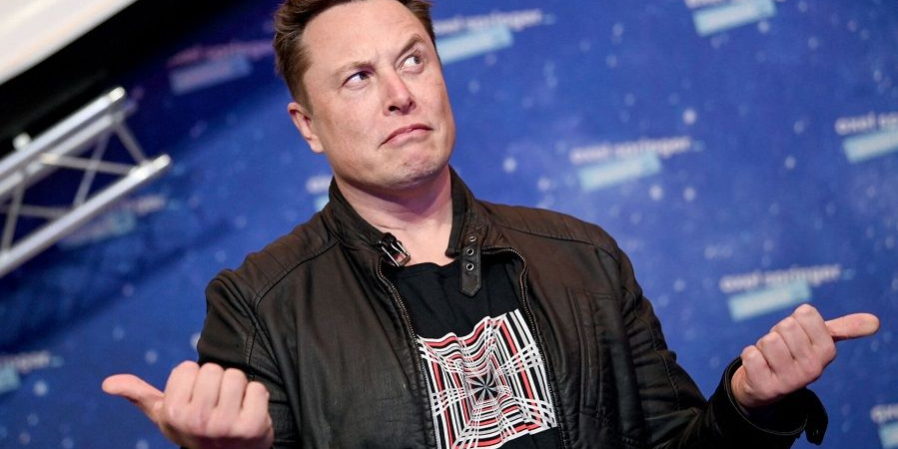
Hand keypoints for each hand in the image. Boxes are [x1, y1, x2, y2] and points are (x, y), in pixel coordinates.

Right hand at [102, 361, 273, 448]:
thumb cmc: (194, 430)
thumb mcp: (165, 416)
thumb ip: (139, 395)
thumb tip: (107, 383)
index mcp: (172, 413)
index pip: (188, 368)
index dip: (194, 380)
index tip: (195, 400)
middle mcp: (197, 420)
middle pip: (213, 369)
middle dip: (217, 382)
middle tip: (217, 404)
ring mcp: (225, 425)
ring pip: (236, 376)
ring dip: (238, 389)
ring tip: (233, 408)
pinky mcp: (252, 427)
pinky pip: (258, 389)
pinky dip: (257, 398)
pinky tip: (249, 414)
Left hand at [731, 304, 878, 409]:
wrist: (765, 386)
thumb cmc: (792, 354)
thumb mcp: (819, 341)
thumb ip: (844, 329)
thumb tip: (875, 321)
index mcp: (827, 352)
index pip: (805, 313)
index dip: (795, 320)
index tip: (795, 336)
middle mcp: (813, 369)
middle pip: (785, 326)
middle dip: (777, 332)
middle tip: (780, 348)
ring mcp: (790, 381)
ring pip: (769, 340)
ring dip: (762, 345)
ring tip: (770, 358)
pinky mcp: (766, 387)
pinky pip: (751, 354)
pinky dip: (750, 356)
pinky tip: (758, 368)